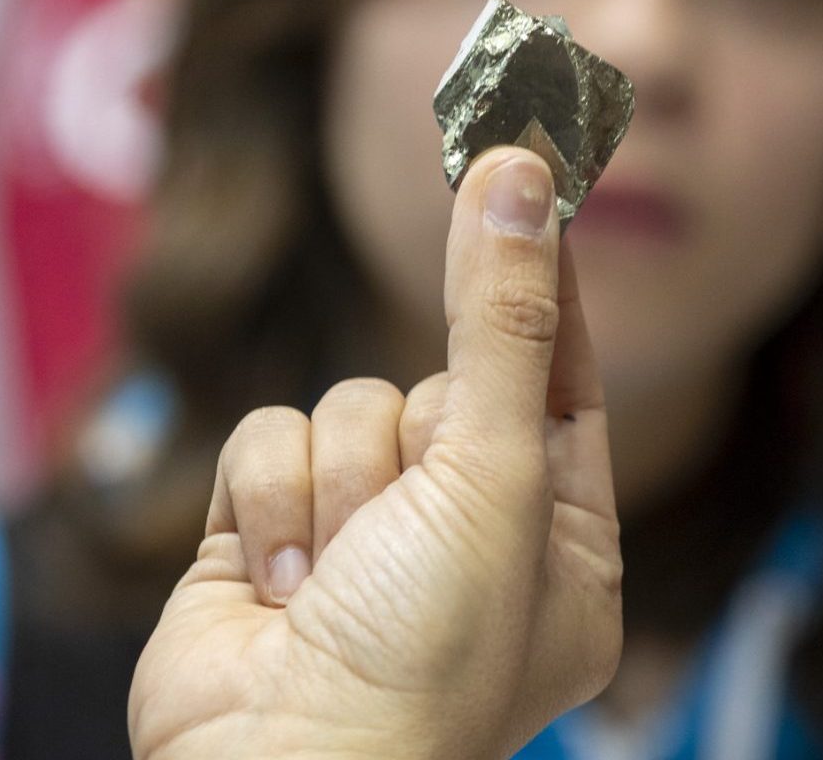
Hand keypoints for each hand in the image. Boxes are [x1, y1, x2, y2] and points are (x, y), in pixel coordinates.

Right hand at [126, 149, 623, 759]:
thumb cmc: (424, 663)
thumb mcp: (496, 476)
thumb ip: (502, 319)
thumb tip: (519, 173)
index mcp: (560, 543)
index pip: (560, 372)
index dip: (540, 277)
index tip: (533, 159)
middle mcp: (463, 539)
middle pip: (438, 382)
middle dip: (416, 440)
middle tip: (418, 512)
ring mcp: (359, 542)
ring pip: (344, 407)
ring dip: (338, 484)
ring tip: (338, 578)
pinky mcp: (261, 541)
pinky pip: (262, 440)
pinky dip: (268, 505)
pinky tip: (278, 591)